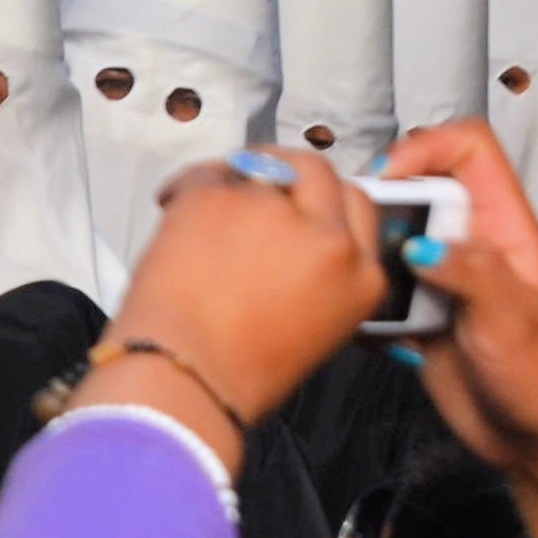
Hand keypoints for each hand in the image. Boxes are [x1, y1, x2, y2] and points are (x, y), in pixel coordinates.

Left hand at [85, 146, 385, 469]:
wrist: (186, 373)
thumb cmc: (240, 367)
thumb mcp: (316, 325)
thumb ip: (321, 273)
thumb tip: (297, 236)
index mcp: (362, 276)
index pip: (359, 204)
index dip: (325, 197)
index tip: (302, 197)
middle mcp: (329, 238)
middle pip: (317, 171)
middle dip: (288, 171)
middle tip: (257, 183)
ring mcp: (274, 211)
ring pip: (259, 164)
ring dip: (236, 179)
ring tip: (210, 210)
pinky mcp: (219, 196)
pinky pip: (207, 172)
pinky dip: (188, 185)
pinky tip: (175, 208)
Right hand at [381, 120, 537, 537]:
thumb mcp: (516, 321)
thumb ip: (472, 274)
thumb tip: (416, 244)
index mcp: (504, 228)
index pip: (468, 149)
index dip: (425, 148)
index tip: (389, 182)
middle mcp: (470, 243)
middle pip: (414, 187)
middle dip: (378, 204)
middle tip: (355, 236)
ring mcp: (443, 279)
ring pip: (389, 237)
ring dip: (365, 253)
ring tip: (352, 280)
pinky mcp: (420, 315)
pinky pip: (380, 289)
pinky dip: (363, 299)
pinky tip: (359, 323)